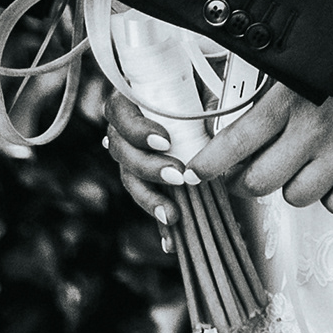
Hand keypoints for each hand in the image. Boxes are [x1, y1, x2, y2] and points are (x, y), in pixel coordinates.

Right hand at [79, 64, 197, 224]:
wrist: (206, 113)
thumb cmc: (202, 96)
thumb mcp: (206, 92)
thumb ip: (207, 104)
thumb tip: (213, 127)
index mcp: (133, 100)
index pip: (119, 113)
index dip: (137, 130)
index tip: (164, 142)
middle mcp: (124, 131)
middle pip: (121, 152)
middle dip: (148, 168)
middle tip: (177, 176)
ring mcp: (132, 158)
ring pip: (129, 181)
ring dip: (150, 199)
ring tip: (173, 215)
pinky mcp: (145, 182)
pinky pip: (148, 201)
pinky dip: (160, 221)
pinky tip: (171, 239)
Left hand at [188, 52, 332, 216]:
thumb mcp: (304, 72)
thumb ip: (269, 104)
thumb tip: (233, 139)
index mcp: (290, 101)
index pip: (234, 143)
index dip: (207, 165)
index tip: (197, 172)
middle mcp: (312, 131)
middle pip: (257, 183)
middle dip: (248, 181)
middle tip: (252, 171)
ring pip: (294, 198)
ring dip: (294, 185)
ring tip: (306, 163)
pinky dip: (331, 196)